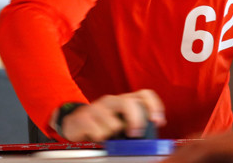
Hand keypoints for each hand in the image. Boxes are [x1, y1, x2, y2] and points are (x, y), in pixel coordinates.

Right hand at [51, 89, 165, 141]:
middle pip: (129, 104)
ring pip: (114, 123)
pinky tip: (95, 135)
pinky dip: (100, 138)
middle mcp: (112, 100)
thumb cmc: (102, 123)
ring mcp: (97, 107)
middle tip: (135, 134)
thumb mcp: (121, 121)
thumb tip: (154, 130)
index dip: (154, 106)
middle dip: (136, 121)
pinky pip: (99, 133)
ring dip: (113, 134)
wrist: (73, 123)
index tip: (158, 121)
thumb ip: (135, 121)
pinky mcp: (84, 117)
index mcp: (124, 100)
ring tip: (107, 134)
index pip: (144, 94)